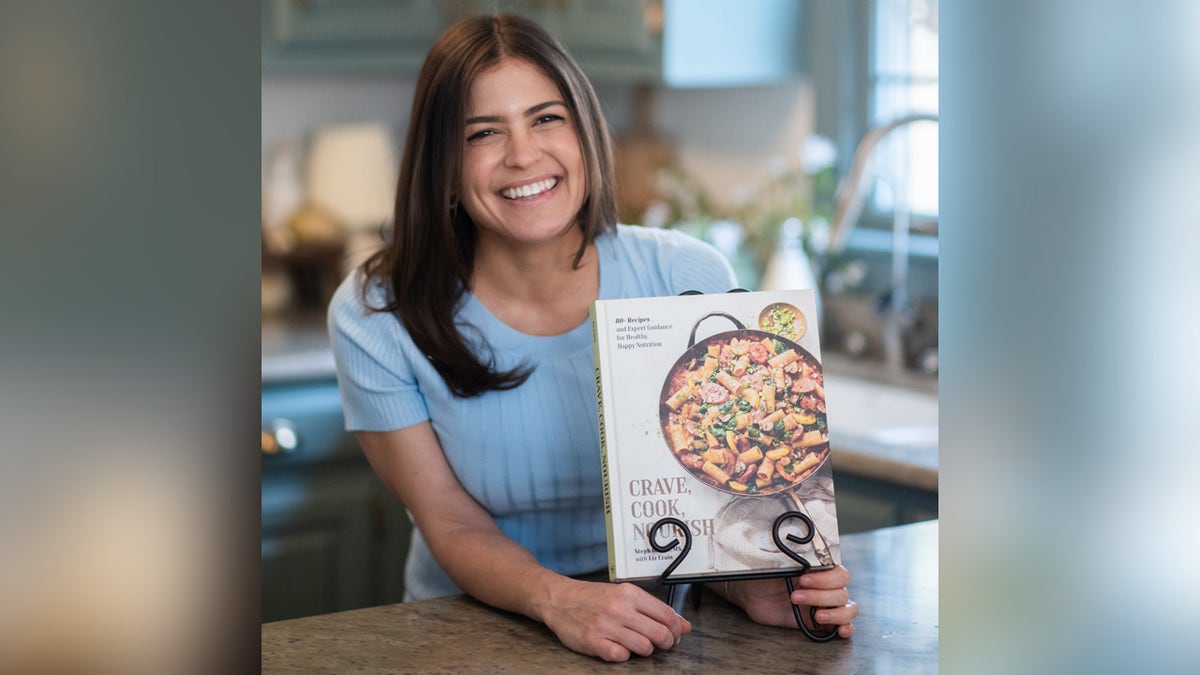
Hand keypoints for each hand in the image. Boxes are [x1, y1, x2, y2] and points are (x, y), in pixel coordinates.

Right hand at [537, 579, 692, 661]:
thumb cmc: (593, 597)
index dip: (677, 629)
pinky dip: (624, 656)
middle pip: (659, 634)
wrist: (559, 599)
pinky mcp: (594, 642)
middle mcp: (619, 608)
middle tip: (662, 644)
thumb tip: (684, 625)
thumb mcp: (624, 595)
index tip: (676, 634)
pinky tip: (619, 648)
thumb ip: (653, 609)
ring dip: (645, 650)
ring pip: (644, 648)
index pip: (667, 615)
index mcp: (629, 594)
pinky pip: (621, 656)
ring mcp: (606, 626)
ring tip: (638, 645)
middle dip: (666, 643)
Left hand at [726, 565, 856, 637]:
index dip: (825, 579)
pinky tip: (839, 630)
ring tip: (817, 616)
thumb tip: (800, 546)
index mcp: (820, 569)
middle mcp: (827, 586)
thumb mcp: (776, 563)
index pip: (839, 573)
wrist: (751, 593)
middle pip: (842, 592)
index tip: (803, 579)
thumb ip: (791, 557)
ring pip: (848, 608)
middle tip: (795, 596)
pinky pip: (844, 626)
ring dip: (835, 613)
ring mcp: (825, 604)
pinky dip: (846, 628)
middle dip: (819, 596)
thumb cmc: (765, 574)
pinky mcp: (820, 622)